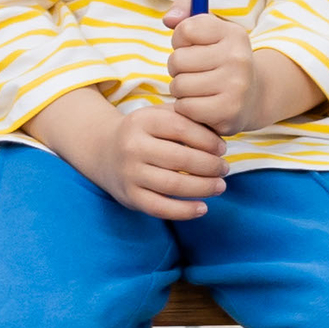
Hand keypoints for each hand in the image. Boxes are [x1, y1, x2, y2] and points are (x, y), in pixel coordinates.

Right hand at [108, 102, 226, 219]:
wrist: (104, 152)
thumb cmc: (144, 133)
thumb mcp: (158, 115)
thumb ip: (187, 118)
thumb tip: (220, 135)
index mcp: (142, 121)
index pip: (182, 128)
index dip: (208, 140)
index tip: (222, 149)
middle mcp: (132, 146)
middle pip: (181, 159)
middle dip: (210, 166)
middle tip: (224, 169)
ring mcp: (130, 173)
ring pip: (174, 185)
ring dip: (203, 188)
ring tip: (220, 186)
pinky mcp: (130, 196)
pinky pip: (160, 208)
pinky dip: (184, 211)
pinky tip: (202, 208)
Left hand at [167, 11, 255, 134]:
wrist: (253, 98)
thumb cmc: (220, 59)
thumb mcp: (209, 29)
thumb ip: (185, 9)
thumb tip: (169, 19)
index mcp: (233, 33)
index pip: (185, 30)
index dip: (180, 41)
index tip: (193, 47)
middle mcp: (238, 58)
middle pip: (177, 60)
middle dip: (177, 68)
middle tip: (195, 72)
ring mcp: (236, 86)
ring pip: (179, 85)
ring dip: (181, 89)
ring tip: (198, 88)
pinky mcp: (228, 111)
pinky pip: (185, 107)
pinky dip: (186, 108)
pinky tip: (202, 104)